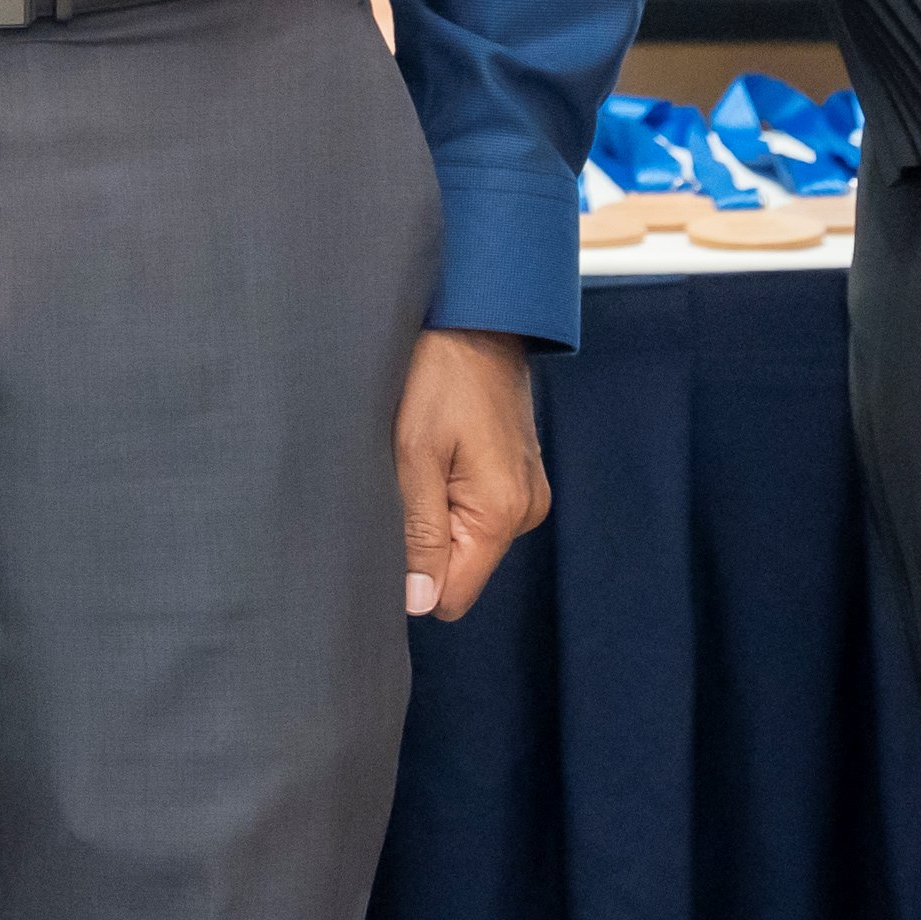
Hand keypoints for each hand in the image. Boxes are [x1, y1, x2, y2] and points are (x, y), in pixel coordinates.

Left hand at [395, 329, 548, 620]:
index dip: (415, 577)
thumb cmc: (442, 375)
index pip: (453, 595)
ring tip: (426, 458)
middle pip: (461, 568)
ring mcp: (527, 493)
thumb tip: (419, 602)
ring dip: (438, 511)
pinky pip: (479, 510)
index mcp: (502, 513)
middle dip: (426, 538)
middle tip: (407, 479)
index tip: (393, 529)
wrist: (479, 317)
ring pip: (468, 539)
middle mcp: (525, 511)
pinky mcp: (521, 476)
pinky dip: (454, 492)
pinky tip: (444, 451)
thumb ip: (418, 533)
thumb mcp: (413, 454)